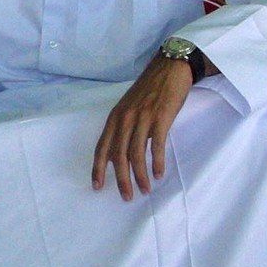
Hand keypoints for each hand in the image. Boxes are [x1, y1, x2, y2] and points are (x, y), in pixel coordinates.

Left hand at [91, 55, 193, 199]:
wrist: (170, 69)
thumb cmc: (150, 90)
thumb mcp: (129, 108)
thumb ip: (123, 129)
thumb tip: (120, 155)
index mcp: (115, 117)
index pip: (102, 147)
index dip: (98, 168)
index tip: (97, 186)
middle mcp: (125, 119)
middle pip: (119, 155)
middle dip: (121, 179)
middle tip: (126, 197)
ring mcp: (142, 118)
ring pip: (136, 154)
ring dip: (140, 175)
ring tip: (145, 189)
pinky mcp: (161, 118)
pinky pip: (157, 145)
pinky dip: (157, 162)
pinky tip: (158, 174)